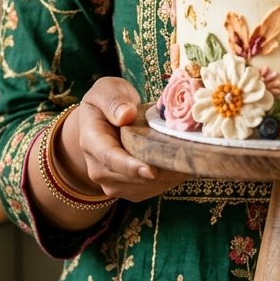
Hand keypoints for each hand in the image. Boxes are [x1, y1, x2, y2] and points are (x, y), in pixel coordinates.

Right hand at [60, 77, 187, 202]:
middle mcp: (98, 168)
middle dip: (157, 172)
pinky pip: (150, 190)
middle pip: (129, 178)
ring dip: (166, 177)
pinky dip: (168, 180)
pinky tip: (182, 164)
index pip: (110, 158)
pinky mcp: (127, 189)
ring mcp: (112, 182)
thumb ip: (114, 101)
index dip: (131, 166)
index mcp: (91, 141)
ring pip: (143, 187)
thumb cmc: (107, 101)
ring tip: (187, 159)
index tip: (151, 170)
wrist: (101, 122)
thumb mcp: (106, 90)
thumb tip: (126, 115)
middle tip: (185, 160)